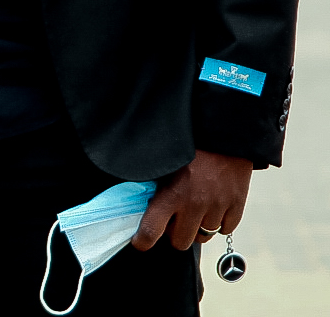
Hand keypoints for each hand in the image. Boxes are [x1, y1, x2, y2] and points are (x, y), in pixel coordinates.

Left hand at [133, 150, 251, 251]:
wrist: (223, 134)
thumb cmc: (187, 147)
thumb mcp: (163, 164)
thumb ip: (153, 186)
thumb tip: (139, 203)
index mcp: (171, 194)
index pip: (152, 230)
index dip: (143, 241)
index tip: (140, 242)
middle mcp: (194, 205)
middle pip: (180, 242)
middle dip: (175, 234)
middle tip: (174, 219)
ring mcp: (217, 207)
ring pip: (204, 236)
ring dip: (198, 227)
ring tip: (195, 208)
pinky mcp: (236, 206)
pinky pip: (225, 229)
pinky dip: (219, 222)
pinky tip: (213, 206)